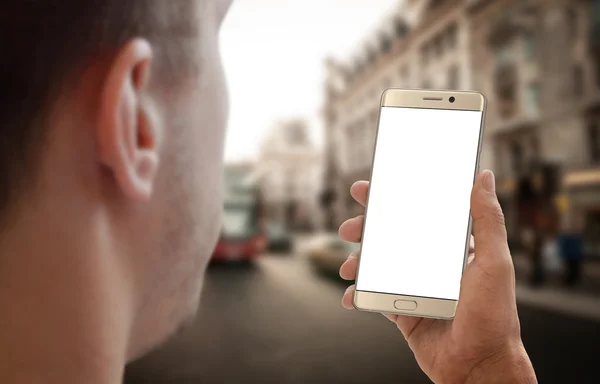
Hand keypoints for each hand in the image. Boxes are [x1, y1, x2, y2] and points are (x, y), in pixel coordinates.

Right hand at [338, 170, 536, 383]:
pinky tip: (350, 295)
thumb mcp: (493, 262)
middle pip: (390, 237)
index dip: (392, 199)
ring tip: (348, 267)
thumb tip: (484, 178)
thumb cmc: (494, 315)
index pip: (418, 214)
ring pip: (376, 265)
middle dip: (365, 229)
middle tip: (350, 228)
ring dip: (356, 262)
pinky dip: (357, 295)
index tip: (369, 189)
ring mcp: (413, 287)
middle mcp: (429, 264)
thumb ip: (488, 220)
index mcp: (450, 248)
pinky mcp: (401, 311)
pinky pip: (373, 297)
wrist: (478, 366)